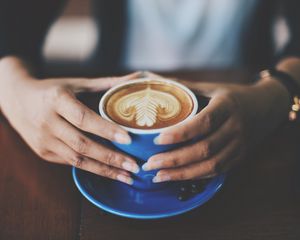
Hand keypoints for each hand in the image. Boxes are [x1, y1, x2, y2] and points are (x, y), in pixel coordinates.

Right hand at [0, 57, 140, 184]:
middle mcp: (47, 121)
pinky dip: (91, 167)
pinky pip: (70, 162)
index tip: (128, 139)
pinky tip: (109, 171)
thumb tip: (136, 77)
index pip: (84, 118)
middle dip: (110, 158)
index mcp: (56, 99)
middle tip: (134, 165)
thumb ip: (106, 84)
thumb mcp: (76, 83)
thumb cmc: (53, 90)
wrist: (18, 100)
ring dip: (104, 170)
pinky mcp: (42, 152)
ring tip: (126, 177)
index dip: (106, 130)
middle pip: (82, 144)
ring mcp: (43, 140)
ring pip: (77, 160)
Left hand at [142, 78, 289, 181]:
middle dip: (174, 160)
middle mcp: (235, 128)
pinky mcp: (240, 158)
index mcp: (227, 106)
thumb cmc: (234, 95)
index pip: (204, 122)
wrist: (267, 107)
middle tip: (149, 164)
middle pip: (204, 149)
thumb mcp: (213, 88)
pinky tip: (177, 177)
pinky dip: (196, 176)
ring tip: (158, 176)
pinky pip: (217, 172)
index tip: (156, 140)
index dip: (180, 133)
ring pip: (210, 166)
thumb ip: (187, 88)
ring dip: (182, 174)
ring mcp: (239, 146)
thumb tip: (157, 83)